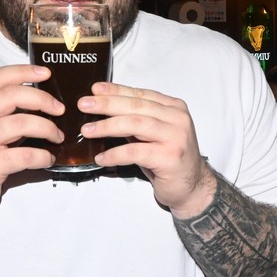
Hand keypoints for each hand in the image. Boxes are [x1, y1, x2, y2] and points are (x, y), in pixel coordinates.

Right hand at [0, 64, 63, 218]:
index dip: (22, 72)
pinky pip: (24, 155)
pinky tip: (48, 158)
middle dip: (41, 99)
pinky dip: (42, 156)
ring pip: (21, 123)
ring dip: (47, 128)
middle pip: (11, 96)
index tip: (46, 73)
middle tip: (59, 109)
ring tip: (57, 136)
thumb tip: (37, 99)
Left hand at [79, 82, 215, 217]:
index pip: (141, 94)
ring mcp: (176, 137)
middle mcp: (178, 119)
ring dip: (107, 126)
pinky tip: (102, 157)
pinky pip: (135, 152)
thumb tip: (104, 108)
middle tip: (84, 105)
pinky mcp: (170, 157)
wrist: (192, 186)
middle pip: (136, 106)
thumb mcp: (154, 134)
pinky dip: (115, 154)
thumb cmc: (169, 159)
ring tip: (88, 130)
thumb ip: (137, 119)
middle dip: (107, 105)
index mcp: (174, 108)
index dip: (116, 91)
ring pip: (135, 125)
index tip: (95, 90)